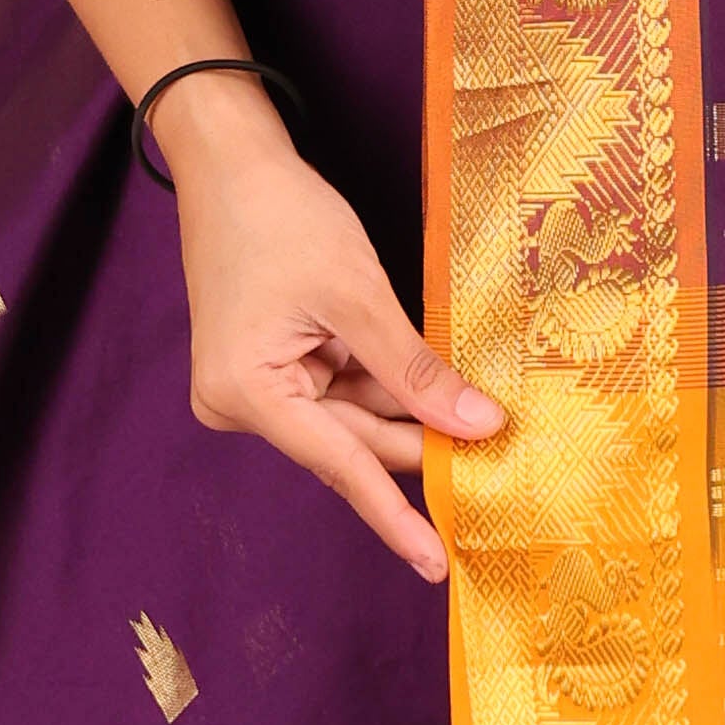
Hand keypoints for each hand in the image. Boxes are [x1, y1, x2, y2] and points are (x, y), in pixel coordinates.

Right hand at [160, 76, 502, 581]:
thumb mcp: (358, 296)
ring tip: (468, 400)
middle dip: (419, 442)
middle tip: (494, 454)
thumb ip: (416, 371)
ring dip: (405, 406)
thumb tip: (479, 428)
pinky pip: (341, 390)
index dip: (395, 513)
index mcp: (246, 393)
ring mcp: (255, 388)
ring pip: (352, 417)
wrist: (229, 163)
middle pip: (350, 441)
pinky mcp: (271, 369)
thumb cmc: (281, 217)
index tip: (437, 561)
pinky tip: (425, 376)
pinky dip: (383, 382)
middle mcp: (242, 405)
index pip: (339, 464)